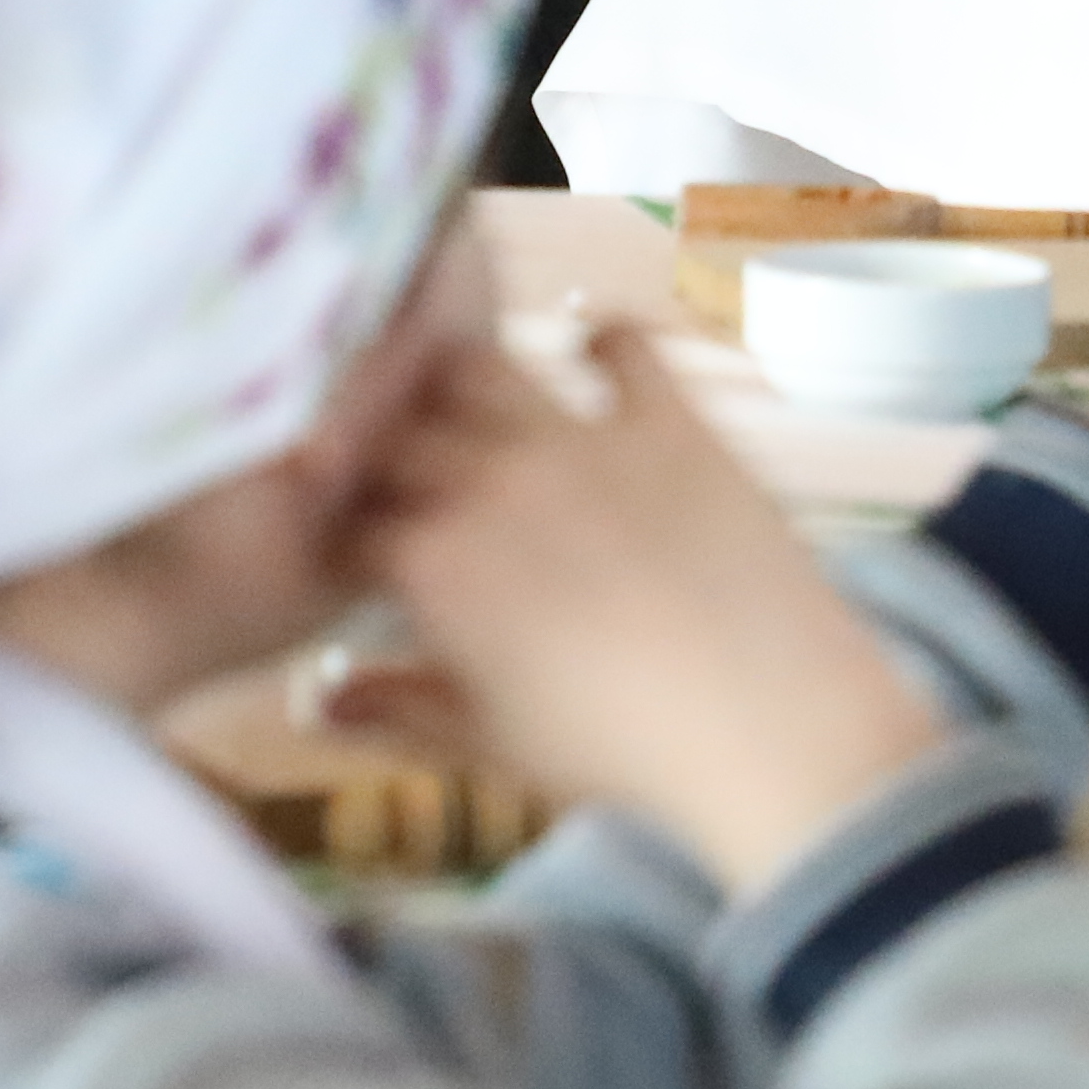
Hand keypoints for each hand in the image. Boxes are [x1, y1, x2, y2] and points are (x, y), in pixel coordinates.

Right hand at [364, 321, 944, 887]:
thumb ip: (397, 708)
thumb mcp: (491, 742)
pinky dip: (601, 337)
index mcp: (436, 564)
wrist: (770, 725)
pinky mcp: (673, 419)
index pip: (348, 524)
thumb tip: (318, 698)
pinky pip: (625, 343)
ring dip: (456, 379)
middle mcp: (493, 480)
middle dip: (380, 453)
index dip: (339, 535)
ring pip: (481, 367)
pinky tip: (591, 349)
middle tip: (394, 473)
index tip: (348, 550)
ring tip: (460, 401)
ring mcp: (584, 438)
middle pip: (398, 435)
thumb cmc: (619, 751)